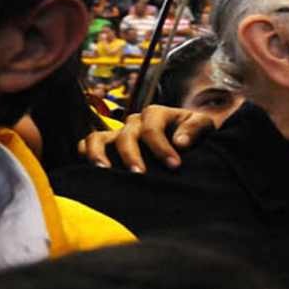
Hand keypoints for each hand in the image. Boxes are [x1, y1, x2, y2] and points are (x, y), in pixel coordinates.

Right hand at [78, 105, 216, 171]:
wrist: (188, 137)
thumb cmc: (194, 132)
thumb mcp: (202, 124)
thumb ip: (194, 128)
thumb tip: (180, 142)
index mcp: (156, 113)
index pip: (152, 128)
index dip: (162, 147)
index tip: (174, 166)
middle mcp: (133, 121)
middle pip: (126, 135)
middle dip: (132, 155)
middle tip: (140, 175)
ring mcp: (117, 132)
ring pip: (98, 137)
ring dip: (99, 154)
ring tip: (105, 172)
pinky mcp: (107, 144)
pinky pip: (87, 143)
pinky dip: (85, 153)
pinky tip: (91, 170)